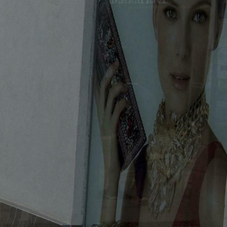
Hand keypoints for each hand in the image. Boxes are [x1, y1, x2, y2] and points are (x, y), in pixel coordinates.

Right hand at [96, 62, 125, 180]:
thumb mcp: (116, 126)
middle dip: (108, 76)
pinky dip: (121, 105)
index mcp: (101, 114)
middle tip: (115, 63)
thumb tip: (125, 102)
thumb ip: (119, 114)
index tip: (106, 65)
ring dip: (115, 90)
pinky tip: (127, 102)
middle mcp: (101, 116)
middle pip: (102, 91)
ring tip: (124, 83)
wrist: (111, 164)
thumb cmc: (116, 147)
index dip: (102, 78)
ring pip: (107, 100)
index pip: (99, 92)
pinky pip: (115, 113)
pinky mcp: (110, 129)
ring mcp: (105, 122)